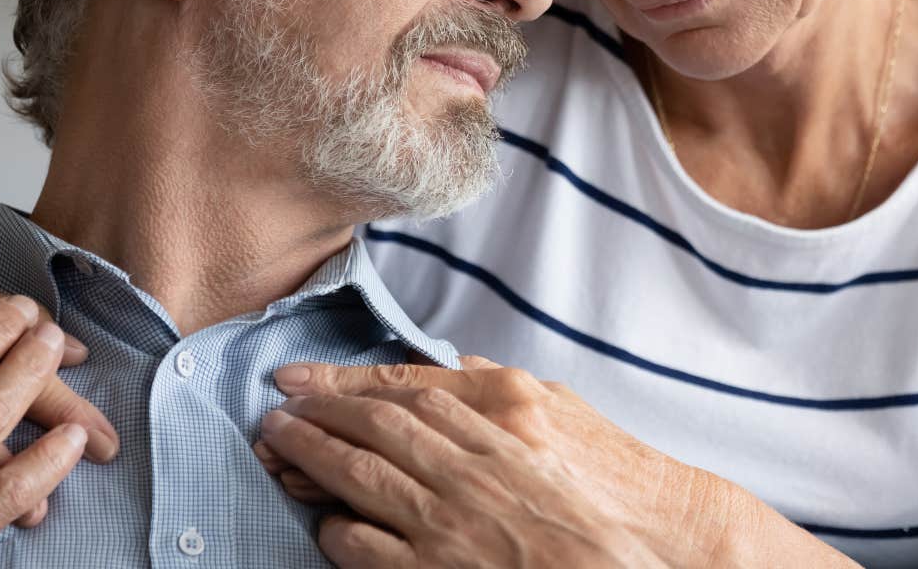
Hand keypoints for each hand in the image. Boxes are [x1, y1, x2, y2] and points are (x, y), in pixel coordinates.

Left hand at [253, 357, 706, 567]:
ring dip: (313, 463)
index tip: (302, 378)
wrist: (644, 552)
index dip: (345, 382)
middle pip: (373, 430)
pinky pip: (370, 548)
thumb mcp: (560, 418)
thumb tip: (461, 368)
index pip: (406, 392)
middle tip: (273, 412)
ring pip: (362, 482)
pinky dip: (340, 530)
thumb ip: (502, 393)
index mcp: (500, 421)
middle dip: (317, 417)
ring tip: (279, 451)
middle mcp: (470, 466)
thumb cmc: (605, 491)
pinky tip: (326, 522)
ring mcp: (452, 522)